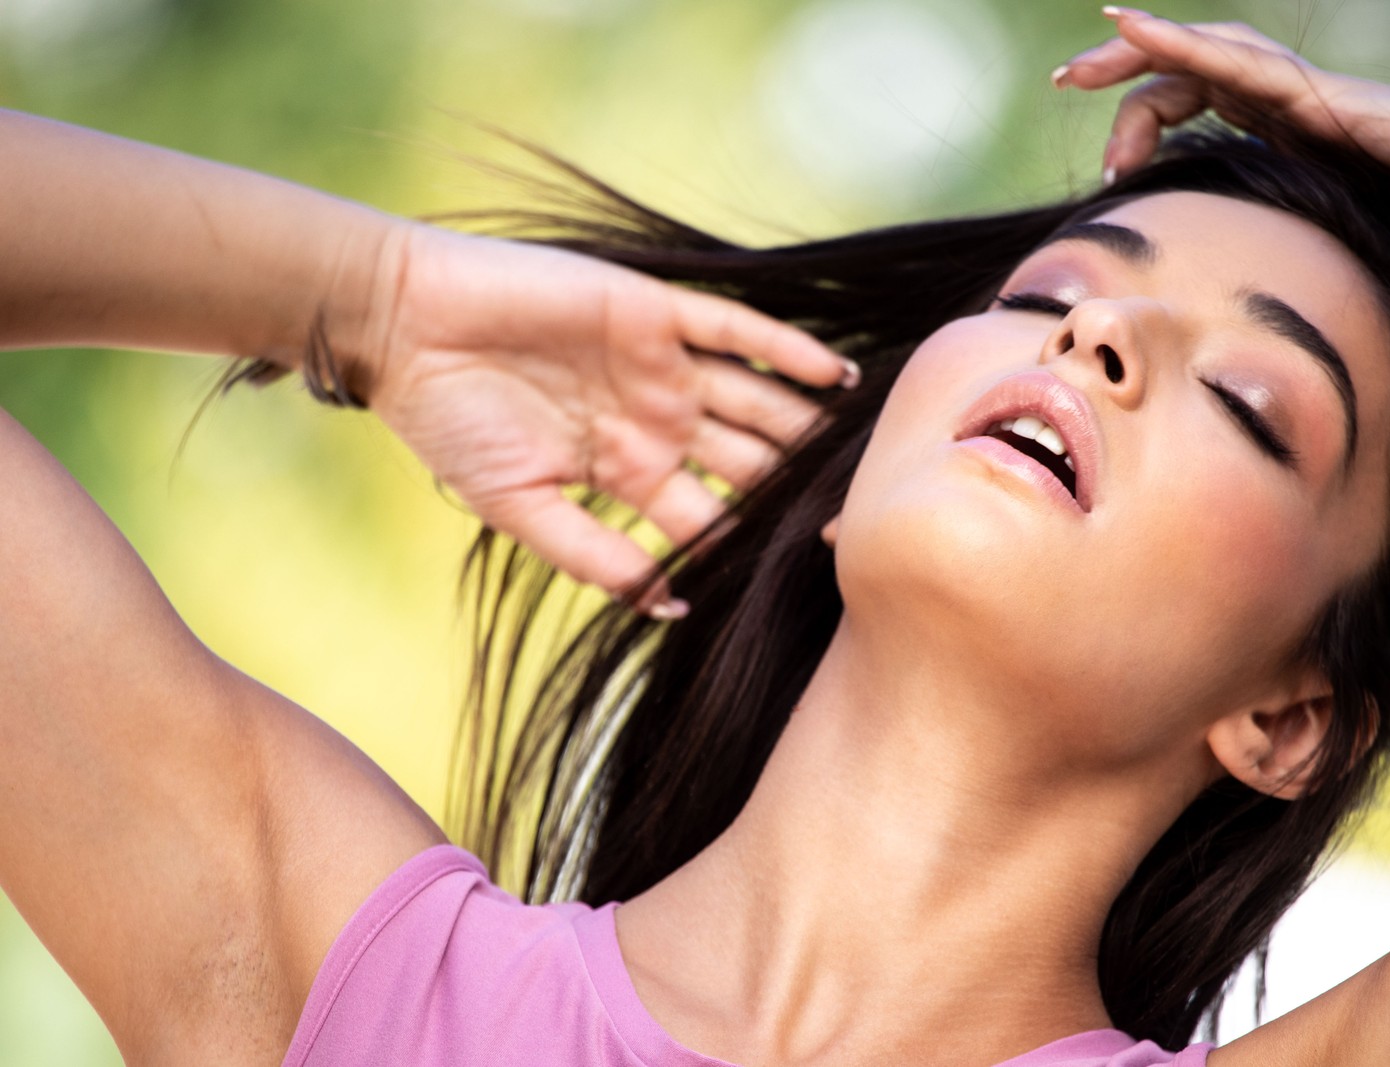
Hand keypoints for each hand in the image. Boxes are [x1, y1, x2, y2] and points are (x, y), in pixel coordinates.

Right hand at [359, 222, 856, 617]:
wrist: (406, 331)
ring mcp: (663, 368)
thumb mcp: (521, 507)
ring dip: (810, 426)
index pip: (716, 519)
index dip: (760, 546)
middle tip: (871, 518)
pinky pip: (737, 331)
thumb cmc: (449, 423)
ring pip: (758, 401)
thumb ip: (594, 556)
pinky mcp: (656, 314)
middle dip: (803, 491)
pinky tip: (837, 376)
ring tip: (871, 449)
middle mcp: (659, 423)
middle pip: (754, 463)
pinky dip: (787, 351)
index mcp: (632, 474)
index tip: (819, 575)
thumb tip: (668, 607)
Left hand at [1052, 9, 1389, 337]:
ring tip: (1074, 67)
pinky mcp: (1323, 97)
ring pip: (1204, 60)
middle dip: (1126, 86)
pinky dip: (1174, 43)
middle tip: (1066, 91)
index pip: (1211, 123)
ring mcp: (1312, 100)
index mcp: (1308, 154)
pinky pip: (1234, 61)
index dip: (1152, 138)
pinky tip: (1120, 26)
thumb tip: (1323, 390)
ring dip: (1135, 60)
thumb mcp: (1377, 296)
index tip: (1112, 184)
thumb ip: (1341, 321)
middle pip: (1193, 83)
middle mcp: (1303, 117)